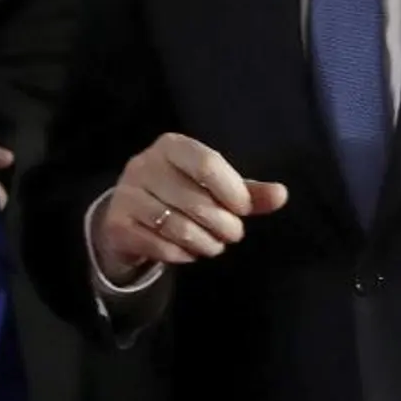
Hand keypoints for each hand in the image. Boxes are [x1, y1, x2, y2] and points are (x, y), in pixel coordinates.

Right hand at [92, 133, 287, 285]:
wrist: (128, 218)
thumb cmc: (179, 195)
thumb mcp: (214, 188)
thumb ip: (247, 192)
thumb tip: (281, 195)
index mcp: (172, 146)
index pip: (208, 163)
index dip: (233, 192)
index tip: (243, 210)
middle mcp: (144, 164)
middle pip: (197, 200)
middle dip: (224, 226)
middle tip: (233, 235)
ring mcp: (127, 194)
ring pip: (178, 227)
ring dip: (206, 244)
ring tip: (214, 245)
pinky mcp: (118, 224)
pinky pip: (160, 246)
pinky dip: (183, 255)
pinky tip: (189, 252)